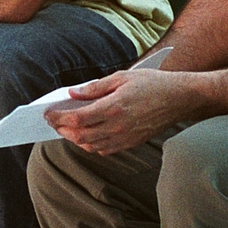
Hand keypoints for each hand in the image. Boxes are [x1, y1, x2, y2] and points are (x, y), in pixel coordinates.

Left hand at [46, 69, 195, 154]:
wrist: (179, 98)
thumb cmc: (152, 83)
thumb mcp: (122, 77)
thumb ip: (95, 87)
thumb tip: (73, 94)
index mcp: (114, 108)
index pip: (77, 119)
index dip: (58, 118)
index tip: (47, 113)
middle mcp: (118, 127)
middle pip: (80, 136)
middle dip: (62, 130)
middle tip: (53, 121)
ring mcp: (125, 138)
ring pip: (90, 146)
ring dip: (75, 138)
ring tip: (66, 127)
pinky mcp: (131, 143)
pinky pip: (104, 150)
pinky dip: (90, 144)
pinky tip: (87, 134)